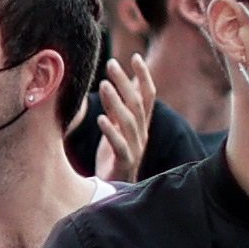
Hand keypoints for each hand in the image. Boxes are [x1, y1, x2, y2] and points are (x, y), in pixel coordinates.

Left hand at [97, 54, 153, 183]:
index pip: (147, 96)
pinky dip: (111, 131)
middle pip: (137, 104)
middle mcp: (141, 134)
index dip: (143, 76)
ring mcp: (135, 148)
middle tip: (111, 64)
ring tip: (104, 85)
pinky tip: (101, 118)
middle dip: (125, 83)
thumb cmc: (115, 156)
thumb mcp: (116, 129)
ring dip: (117, 102)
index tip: (135, 57)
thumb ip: (116, 109)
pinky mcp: (124, 163)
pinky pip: (120, 146)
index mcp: (141, 124)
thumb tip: (111, 84)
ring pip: (129, 122)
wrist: (116, 190)